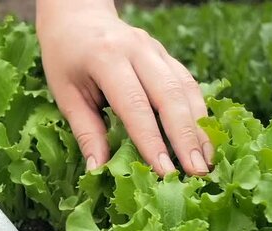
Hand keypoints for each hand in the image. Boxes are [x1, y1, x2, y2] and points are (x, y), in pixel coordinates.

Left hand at [36, 0, 212, 176]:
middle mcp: (137, 49)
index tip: (164, 170)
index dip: (151, 140)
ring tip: (206, 161)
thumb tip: (98, 169)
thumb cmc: (65, 58)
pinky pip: (187, 83)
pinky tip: (203, 137)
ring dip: (199, 126)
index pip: (135, 104)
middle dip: (186, 136)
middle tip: (196, 172)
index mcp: (106, 57)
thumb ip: (85, 131)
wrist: (75, 17)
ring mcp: (156, 49)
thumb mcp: (65, 94)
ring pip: (185, 88)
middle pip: (170, 95)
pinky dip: (198, 111)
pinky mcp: (165, 54)